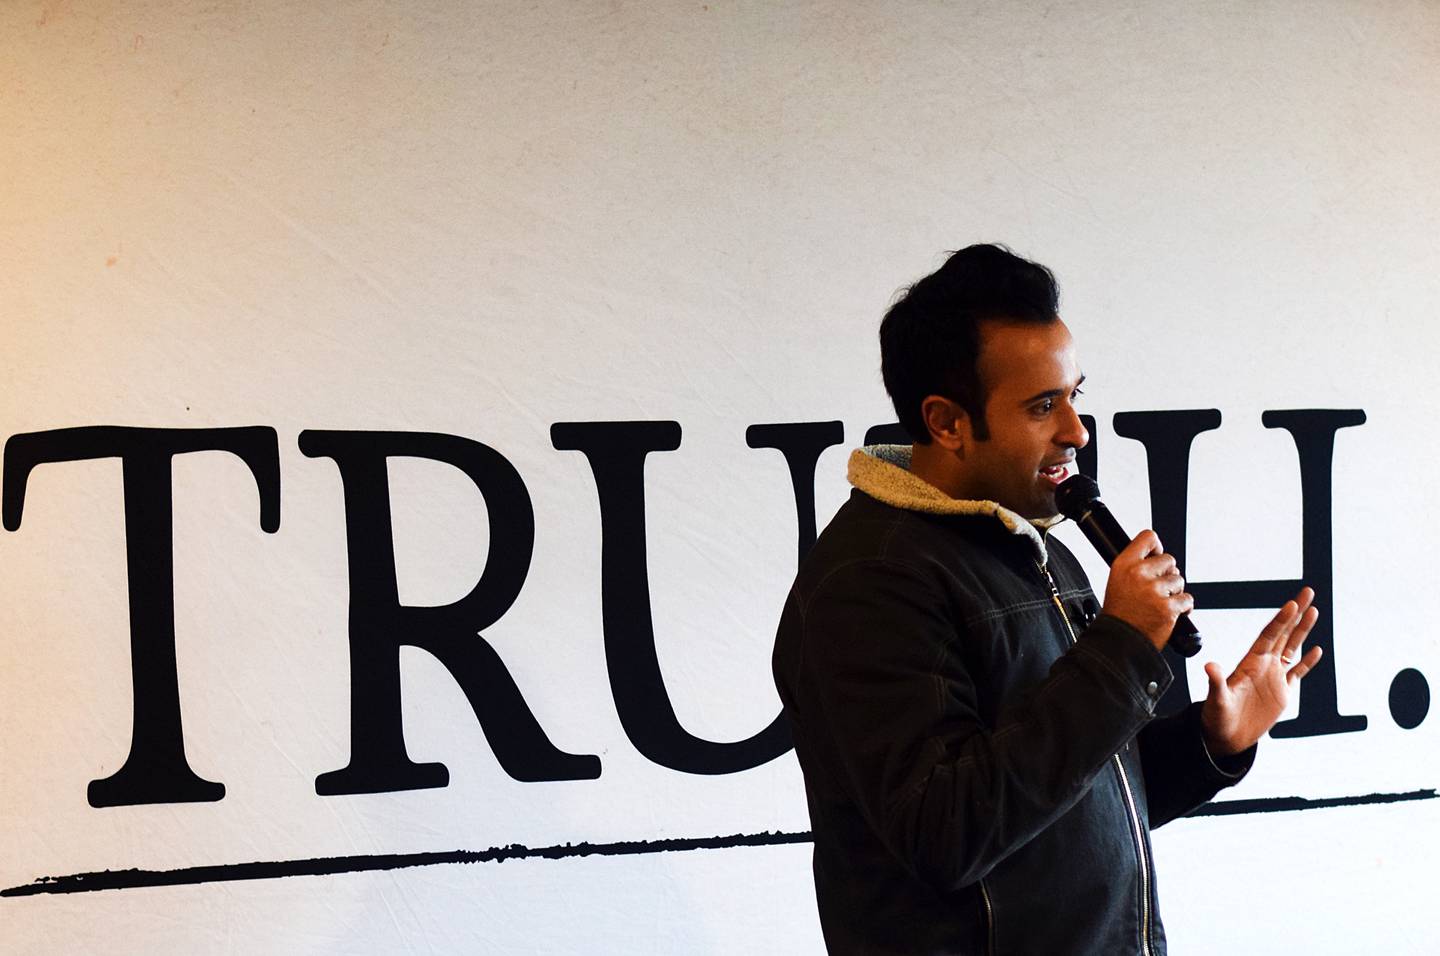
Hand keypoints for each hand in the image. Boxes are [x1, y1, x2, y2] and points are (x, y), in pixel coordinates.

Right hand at [1100, 530, 1191, 652]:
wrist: (1119, 640)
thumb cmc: (1119, 613)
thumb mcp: (1117, 580)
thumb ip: (1136, 566)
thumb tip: (1157, 557)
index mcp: (1124, 564)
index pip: (1149, 537)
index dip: (1156, 547)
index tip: (1156, 557)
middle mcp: (1139, 574)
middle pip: (1169, 560)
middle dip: (1167, 574)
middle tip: (1157, 589)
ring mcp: (1154, 591)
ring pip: (1179, 580)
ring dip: (1175, 591)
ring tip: (1161, 602)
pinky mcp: (1168, 607)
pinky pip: (1187, 599)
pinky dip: (1183, 607)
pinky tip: (1170, 612)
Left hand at [1201, 587, 1323, 756]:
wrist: (1224, 736)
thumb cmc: (1215, 717)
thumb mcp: (1216, 699)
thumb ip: (1216, 682)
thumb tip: (1210, 665)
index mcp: (1250, 663)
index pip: (1269, 635)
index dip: (1281, 620)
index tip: (1292, 603)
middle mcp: (1263, 665)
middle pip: (1283, 633)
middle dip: (1296, 612)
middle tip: (1308, 591)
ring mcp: (1274, 677)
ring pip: (1292, 647)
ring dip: (1303, 630)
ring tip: (1314, 611)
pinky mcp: (1282, 693)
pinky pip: (1297, 673)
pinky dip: (1308, 662)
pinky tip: (1317, 650)